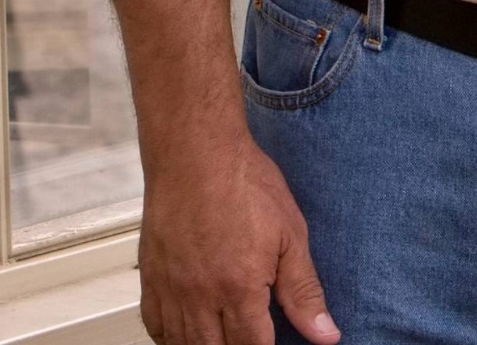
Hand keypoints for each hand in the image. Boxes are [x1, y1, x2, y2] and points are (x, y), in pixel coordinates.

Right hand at [133, 132, 338, 344]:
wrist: (195, 150)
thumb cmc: (243, 182)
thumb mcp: (291, 236)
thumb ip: (304, 292)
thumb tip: (325, 334)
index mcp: (238, 288)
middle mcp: (199, 296)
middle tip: (250, 337)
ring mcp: (170, 288)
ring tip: (225, 337)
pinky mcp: (150, 277)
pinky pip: (155, 326)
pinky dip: (172, 338)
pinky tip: (189, 333)